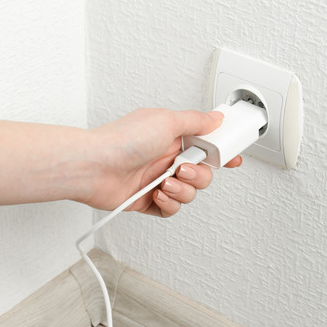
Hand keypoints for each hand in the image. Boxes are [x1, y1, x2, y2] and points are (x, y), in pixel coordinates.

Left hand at [81, 108, 241, 216]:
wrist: (93, 167)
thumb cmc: (121, 140)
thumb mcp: (166, 121)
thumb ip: (196, 121)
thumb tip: (215, 117)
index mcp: (172, 136)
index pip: (206, 144)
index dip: (221, 152)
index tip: (233, 157)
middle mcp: (166, 158)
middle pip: (204, 172)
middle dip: (199, 174)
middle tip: (184, 167)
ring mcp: (158, 180)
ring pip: (190, 193)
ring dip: (182, 189)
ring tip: (165, 182)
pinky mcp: (149, 200)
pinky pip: (172, 208)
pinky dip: (169, 203)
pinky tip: (157, 194)